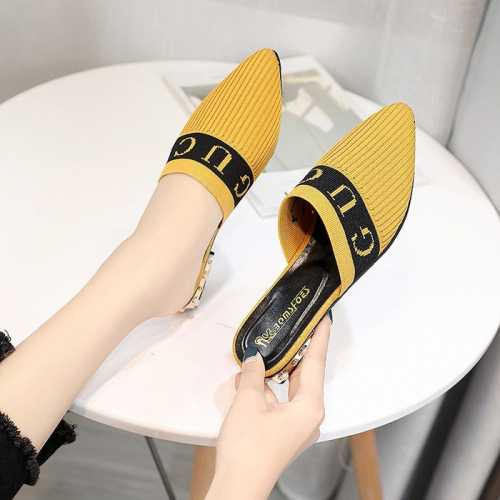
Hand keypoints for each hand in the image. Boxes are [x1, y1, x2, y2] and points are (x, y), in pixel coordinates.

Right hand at [207, 316, 331, 499]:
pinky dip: (267, 389)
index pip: (316, 362)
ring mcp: (297, 425)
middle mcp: (309, 415)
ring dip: (276, 372)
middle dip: (297, 351)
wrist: (238, 486)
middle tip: (297, 327)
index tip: (324, 318)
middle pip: (305, 374)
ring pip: (290, 388)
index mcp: (310, 406)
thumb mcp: (248, 402)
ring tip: (266, 350)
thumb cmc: (248, 448)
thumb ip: (253, 375)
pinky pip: (280, 401)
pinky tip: (251, 378)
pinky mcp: (284, 432)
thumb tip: (254, 358)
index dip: (319, 337)